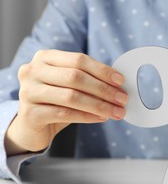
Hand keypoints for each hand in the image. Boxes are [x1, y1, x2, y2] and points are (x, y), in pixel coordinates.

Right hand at [5, 50, 127, 154]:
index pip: (79, 60)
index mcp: (45, 58)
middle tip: (122, 99)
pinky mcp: (29, 113)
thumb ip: (88, 79)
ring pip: (71, 97)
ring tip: (116, 111)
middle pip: (75, 77)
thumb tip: (118, 84)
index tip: (121, 81)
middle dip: (103, 89)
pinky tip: (102, 118)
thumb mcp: (69, 85)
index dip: (102, 70)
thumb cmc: (55, 101)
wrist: (32, 126)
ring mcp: (28, 92)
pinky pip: (65, 114)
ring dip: (99, 105)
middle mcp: (32, 71)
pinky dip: (87, 116)